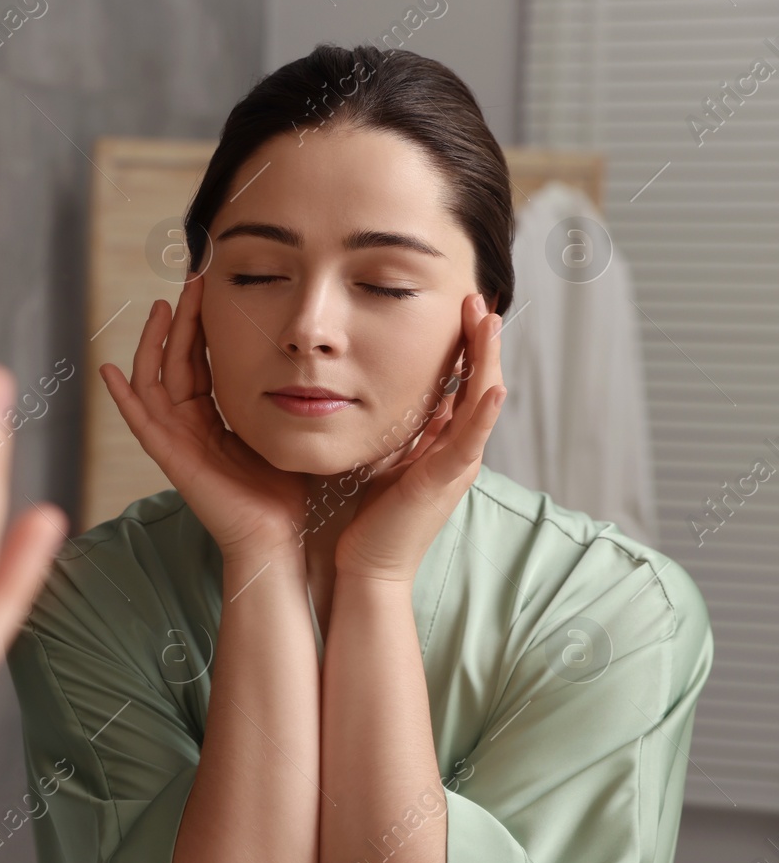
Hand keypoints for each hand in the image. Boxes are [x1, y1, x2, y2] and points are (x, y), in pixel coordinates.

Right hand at [100, 273, 306, 558]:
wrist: (277, 537)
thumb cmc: (285, 493)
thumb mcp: (283, 430)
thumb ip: (280, 399)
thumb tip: (307, 362)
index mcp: (213, 418)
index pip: (200, 360)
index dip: (201, 323)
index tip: (209, 286)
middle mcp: (188, 425)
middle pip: (175, 361)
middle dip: (182, 319)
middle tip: (191, 279)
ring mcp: (175, 441)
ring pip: (154, 381)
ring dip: (155, 343)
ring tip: (163, 307)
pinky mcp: (170, 458)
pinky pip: (140, 421)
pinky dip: (122, 397)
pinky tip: (108, 370)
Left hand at [333, 294, 506, 583]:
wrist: (368, 565)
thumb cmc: (370, 515)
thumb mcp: (384, 456)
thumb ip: (396, 428)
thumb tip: (386, 391)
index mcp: (444, 442)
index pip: (461, 382)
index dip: (465, 345)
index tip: (461, 305)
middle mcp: (458, 450)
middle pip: (479, 383)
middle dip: (479, 340)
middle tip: (477, 298)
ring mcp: (457, 465)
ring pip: (482, 402)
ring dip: (487, 360)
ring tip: (489, 321)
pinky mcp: (445, 481)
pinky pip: (471, 440)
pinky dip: (485, 412)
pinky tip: (494, 386)